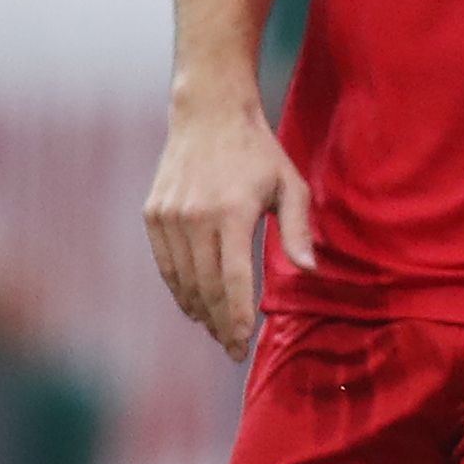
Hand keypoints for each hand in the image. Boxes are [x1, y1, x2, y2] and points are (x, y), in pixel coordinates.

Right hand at [142, 94, 315, 362]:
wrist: (208, 114)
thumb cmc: (259, 152)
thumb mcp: (290, 185)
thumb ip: (296, 230)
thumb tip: (310, 272)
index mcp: (231, 212)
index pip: (232, 279)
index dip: (237, 316)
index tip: (243, 344)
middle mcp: (194, 217)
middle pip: (205, 287)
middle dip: (220, 323)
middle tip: (233, 350)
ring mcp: (169, 216)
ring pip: (182, 280)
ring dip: (199, 311)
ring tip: (218, 333)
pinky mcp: (153, 214)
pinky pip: (166, 264)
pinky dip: (179, 289)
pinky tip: (195, 306)